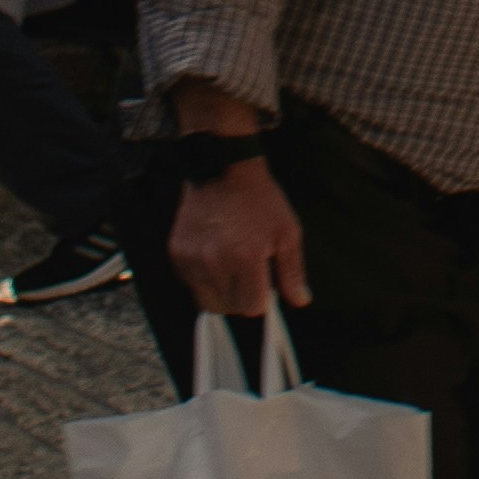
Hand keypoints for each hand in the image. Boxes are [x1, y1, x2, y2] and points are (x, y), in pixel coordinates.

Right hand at [169, 154, 309, 320]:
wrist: (223, 170)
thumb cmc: (259, 201)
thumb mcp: (287, 232)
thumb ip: (293, 272)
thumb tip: (301, 301)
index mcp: (246, 259)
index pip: (252, 307)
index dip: (261, 298)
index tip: (263, 283)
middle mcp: (215, 262)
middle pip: (228, 308)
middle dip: (241, 298)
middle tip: (247, 273)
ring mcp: (193, 259)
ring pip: (207, 300)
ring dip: (221, 291)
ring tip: (230, 265)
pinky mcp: (177, 254)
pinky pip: (190, 283)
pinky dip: (203, 278)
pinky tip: (213, 256)